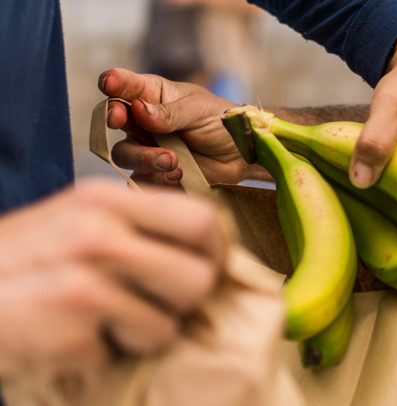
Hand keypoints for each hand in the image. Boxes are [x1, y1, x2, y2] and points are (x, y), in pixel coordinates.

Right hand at [0, 178, 228, 376]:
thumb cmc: (18, 264)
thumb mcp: (76, 225)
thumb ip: (136, 230)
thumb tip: (207, 252)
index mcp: (105, 200)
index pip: (203, 219)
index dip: (215, 253)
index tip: (201, 271)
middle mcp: (97, 230)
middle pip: (201, 276)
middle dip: (182, 303)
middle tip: (150, 306)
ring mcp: (82, 278)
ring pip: (167, 326)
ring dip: (139, 336)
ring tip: (102, 325)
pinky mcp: (65, 326)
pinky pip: (118, 357)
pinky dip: (97, 359)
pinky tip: (66, 340)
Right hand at [98, 68, 265, 186]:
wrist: (242, 156)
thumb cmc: (222, 123)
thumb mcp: (201, 110)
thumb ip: (170, 112)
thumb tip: (138, 109)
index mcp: (154, 95)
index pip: (126, 86)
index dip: (113, 83)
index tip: (109, 84)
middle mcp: (144, 122)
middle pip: (116, 121)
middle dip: (115, 120)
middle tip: (120, 119)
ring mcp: (147, 148)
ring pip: (125, 154)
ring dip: (143, 157)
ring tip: (171, 160)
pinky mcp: (155, 174)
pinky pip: (142, 181)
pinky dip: (156, 179)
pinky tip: (179, 174)